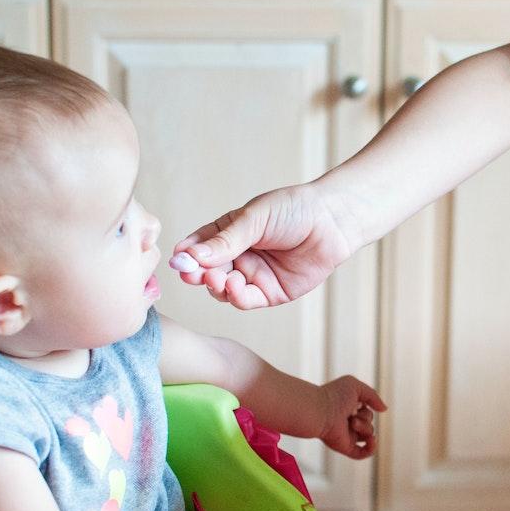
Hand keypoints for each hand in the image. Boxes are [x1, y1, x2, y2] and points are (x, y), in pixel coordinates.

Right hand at [171, 184, 354, 309]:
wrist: (332, 221)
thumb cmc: (294, 210)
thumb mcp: (254, 219)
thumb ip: (224, 241)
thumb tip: (189, 256)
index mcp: (229, 233)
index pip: (199, 246)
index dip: (187, 255)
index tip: (177, 260)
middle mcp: (238, 256)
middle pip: (207, 271)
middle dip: (197, 274)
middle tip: (191, 274)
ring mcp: (253, 276)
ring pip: (222, 289)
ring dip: (215, 286)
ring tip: (216, 278)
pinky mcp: (271, 293)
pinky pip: (246, 300)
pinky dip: (236, 296)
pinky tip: (235, 285)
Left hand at [318, 376, 386, 458]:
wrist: (320, 411)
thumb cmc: (334, 396)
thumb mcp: (356, 386)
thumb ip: (373, 395)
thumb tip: (384, 409)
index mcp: (348, 409)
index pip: (367, 410)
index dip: (366, 406)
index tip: (355, 402)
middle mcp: (347, 423)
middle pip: (369, 422)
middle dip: (366, 417)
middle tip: (351, 414)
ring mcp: (347, 435)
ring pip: (368, 435)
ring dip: (365, 427)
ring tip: (352, 422)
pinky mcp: (345, 447)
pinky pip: (363, 453)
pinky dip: (371, 448)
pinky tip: (372, 440)